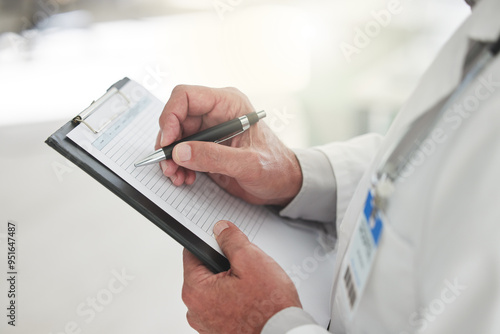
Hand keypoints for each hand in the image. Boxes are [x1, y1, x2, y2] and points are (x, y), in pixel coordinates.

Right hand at [156, 85, 301, 205]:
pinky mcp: (206, 148)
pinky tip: (184, 178)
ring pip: (176, 137)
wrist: (283, 184)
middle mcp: (216, 113)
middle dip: (168, 143)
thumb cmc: (275, 168)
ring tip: (176, 176)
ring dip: (171, 158)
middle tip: (168, 165)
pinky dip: (178, 165)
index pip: (187, 97)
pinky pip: (182, 152)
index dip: (171, 116)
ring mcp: (210, 131)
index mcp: (229, 104)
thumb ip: (215, 157)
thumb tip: (181, 151)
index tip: (167, 141)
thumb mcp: (248, 164)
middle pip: (176, 118)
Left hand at [182, 221, 301, 333]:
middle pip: (205, 272)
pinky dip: (236, 299)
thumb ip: (231, 239)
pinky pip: (224, 305)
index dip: (210, 242)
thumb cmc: (269, 307)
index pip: (192, 253)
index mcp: (196, 291)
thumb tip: (221, 229)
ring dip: (232, 282)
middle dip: (225, 264)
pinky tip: (253, 299)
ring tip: (253, 285)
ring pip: (216, 289)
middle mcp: (196, 310)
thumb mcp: (250, 259)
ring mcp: (207, 323)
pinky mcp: (220, 331)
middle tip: (246, 267)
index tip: (222, 239)